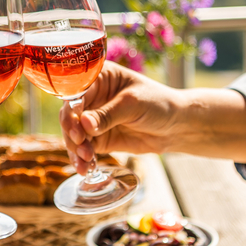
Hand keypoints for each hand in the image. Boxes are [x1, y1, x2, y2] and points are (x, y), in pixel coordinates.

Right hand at [60, 61, 184, 173]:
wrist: (175, 126)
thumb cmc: (158, 103)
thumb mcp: (133, 104)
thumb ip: (108, 114)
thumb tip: (83, 124)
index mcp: (99, 77)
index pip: (76, 91)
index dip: (72, 108)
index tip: (75, 125)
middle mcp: (92, 97)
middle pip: (70, 114)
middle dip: (72, 131)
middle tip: (80, 144)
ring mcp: (93, 119)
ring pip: (73, 133)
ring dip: (75, 148)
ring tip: (84, 161)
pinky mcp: (98, 138)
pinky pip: (84, 148)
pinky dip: (82, 158)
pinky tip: (85, 168)